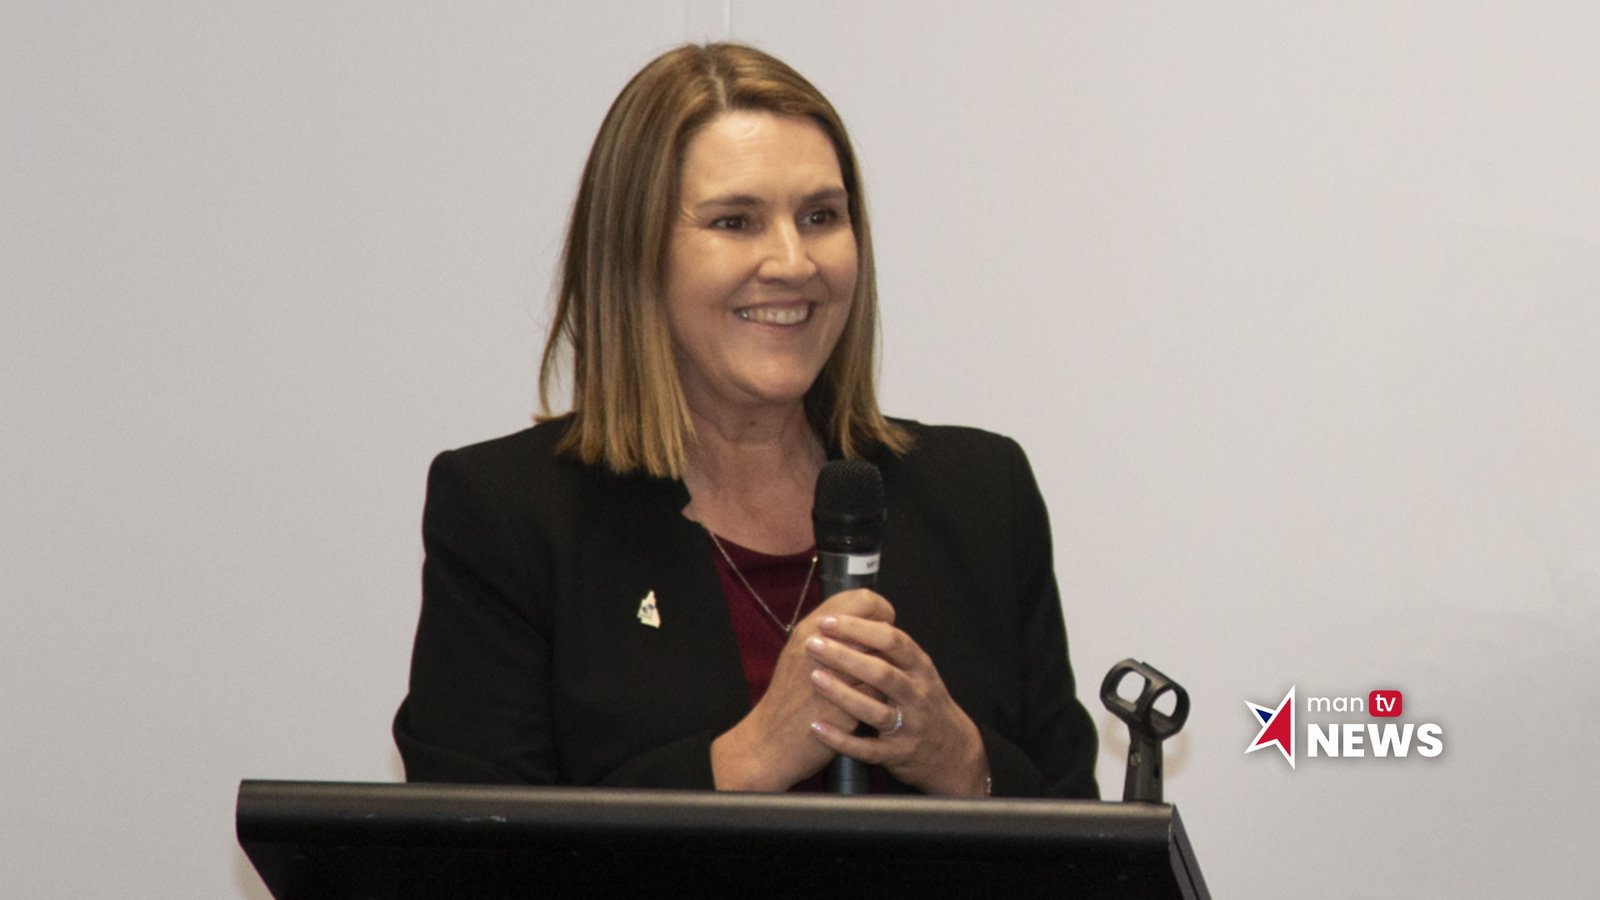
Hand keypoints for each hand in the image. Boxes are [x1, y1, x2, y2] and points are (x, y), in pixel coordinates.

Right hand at [710, 589, 894, 790]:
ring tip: (884, 674)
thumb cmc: (788, 697)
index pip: (862, 599)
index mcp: (809, 629)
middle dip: (888, 639)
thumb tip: (860, 620)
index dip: (880, 609)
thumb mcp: (799, 654)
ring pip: (879, 658)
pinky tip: (879, 700)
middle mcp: (819, 647)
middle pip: (874, 627)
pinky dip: (882, 694)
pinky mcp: (842, 707)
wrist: (770, 741)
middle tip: (888, 649)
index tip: (883, 622)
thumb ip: (827, 634)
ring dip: (887, 665)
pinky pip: (876, 692)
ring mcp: (831, 677)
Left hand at [803, 604, 989, 795]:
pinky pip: (867, 749)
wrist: (953, 751)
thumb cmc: (925, 702)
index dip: (859, 628)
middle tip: (813, 643)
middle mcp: (917, 695)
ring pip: (875, 710)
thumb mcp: (918, 672)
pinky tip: (816, 728)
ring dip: (842, 694)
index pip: (892, 640)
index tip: (828, 621)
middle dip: (845, 656)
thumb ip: (891, 649)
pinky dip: (841, 739)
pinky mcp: (898, 754)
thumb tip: (855, 616)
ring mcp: (909, 726)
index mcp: (920, 669)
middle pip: (882, 672)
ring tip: (813, 677)